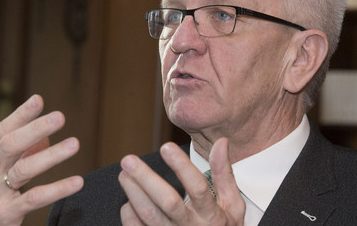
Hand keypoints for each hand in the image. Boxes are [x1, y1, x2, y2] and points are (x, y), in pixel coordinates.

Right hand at [0, 95, 83, 225]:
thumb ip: (20, 158)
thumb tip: (45, 136)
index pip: (1, 133)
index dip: (20, 115)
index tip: (39, 100)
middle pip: (10, 145)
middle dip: (35, 128)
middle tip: (60, 116)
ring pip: (24, 169)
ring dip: (51, 154)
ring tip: (75, 143)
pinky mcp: (6, 215)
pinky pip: (34, 198)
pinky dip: (57, 189)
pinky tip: (77, 181)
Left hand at [119, 138, 244, 224]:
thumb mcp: (232, 204)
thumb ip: (224, 174)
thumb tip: (221, 142)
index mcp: (212, 215)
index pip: (198, 188)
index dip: (182, 167)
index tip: (167, 147)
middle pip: (168, 202)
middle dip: (146, 179)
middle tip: (129, 160)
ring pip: (149, 215)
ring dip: (134, 193)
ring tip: (124, 173)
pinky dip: (129, 213)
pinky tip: (129, 200)